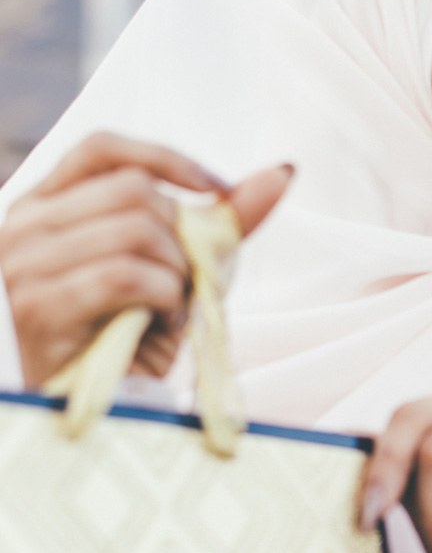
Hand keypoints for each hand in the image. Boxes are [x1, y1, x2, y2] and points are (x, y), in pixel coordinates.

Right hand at [0, 132, 290, 386]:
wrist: (102, 404)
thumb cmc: (135, 331)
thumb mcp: (182, 264)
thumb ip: (223, 219)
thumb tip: (283, 170)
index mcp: (47, 205)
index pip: (102, 148)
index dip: (167, 158)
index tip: (219, 191)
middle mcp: (24, 225)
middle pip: (133, 191)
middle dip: (183, 236)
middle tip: (184, 281)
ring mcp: (23, 263)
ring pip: (136, 231)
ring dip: (177, 274)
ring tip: (167, 308)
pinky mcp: (38, 304)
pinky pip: (128, 275)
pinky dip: (164, 299)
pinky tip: (157, 324)